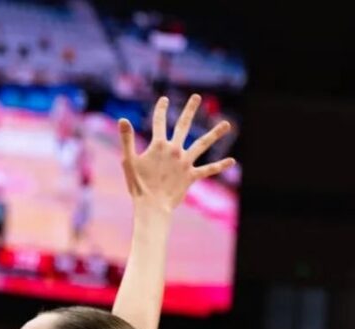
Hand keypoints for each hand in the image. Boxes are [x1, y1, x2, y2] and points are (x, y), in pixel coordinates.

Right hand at [118, 94, 235, 213]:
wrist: (152, 205)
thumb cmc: (138, 184)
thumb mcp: (128, 160)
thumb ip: (127, 139)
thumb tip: (122, 119)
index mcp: (159, 146)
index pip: (159, 122)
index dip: (161, 109)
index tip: (164, 99)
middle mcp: (175, 150)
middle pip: (183, 125)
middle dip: (190, 110)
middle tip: (197, 97)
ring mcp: (185, 163)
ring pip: (202, 144)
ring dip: (215, 133)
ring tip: (227, 124)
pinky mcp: (191, 176)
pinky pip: (208, 170)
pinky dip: (220, 166)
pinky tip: (232, 161)